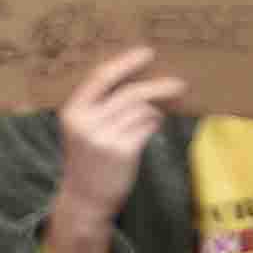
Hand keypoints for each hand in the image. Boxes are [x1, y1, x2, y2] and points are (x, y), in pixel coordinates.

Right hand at [45, 46, 189, 252]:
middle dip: (157, 87)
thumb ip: (99, 107)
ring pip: (142, 111)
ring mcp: (105, 137)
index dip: (125, 63)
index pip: (100, 78)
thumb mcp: (82, 130)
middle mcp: (87, 122)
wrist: (84, 199)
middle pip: (129, 93)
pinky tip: (154, 124)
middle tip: (178, 83)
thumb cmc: (87, 160)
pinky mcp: (123, 152)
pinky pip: (147, 127)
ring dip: (156, 110)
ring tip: (157, 114)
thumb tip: (138, 82)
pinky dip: (155, 122)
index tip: (147, 53)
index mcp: (73, 111)